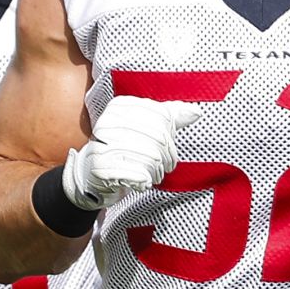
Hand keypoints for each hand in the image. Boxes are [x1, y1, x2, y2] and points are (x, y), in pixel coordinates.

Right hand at [64, 97, 196, 209]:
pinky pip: (137, 174)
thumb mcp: (146, 129)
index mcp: (121, 106)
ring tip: (152, 174)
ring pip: (150, 157)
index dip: (171, 136)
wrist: (93, 173)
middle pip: (158, 137)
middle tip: (164, 167)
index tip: (167, 148)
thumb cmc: (125, 149)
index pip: (162, 116)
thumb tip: (196, 111)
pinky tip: (142, 181)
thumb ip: (170, 117)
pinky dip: (145, 181)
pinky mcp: (100, 167)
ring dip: (157, 171)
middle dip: (167, 157)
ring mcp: (102, 143)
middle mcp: (109, 121)